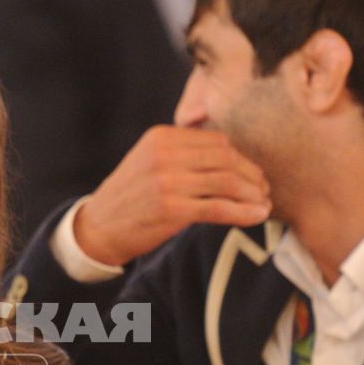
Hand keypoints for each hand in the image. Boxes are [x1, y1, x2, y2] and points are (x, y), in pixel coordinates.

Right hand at [72, 126, 270, 266]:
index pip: (216, 141)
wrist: (99, 227)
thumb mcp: (149, 160)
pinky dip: (243, 212)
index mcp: (161, 137)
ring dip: (252, 195)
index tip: (252, 173)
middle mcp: (165, 155)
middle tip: (264, 190)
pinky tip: (257, 216)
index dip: (241, 157)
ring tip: (263, 205)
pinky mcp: (173, 209)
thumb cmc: (130, 196)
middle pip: (226, 159)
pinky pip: (219, 208)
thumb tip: (229, 155)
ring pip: (227, 182)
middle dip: (251, 175)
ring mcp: (168, 182)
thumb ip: (181, 151)